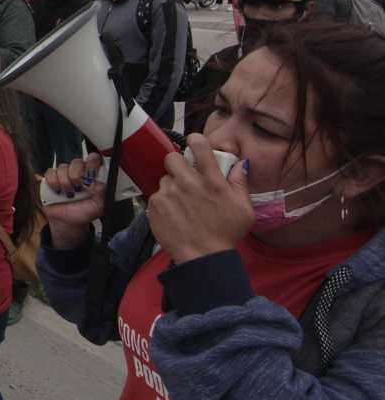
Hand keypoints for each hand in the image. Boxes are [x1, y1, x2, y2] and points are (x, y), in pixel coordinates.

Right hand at [42, 153, 107, 242]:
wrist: (67, 222)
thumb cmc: (83, 212)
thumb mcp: (99, 205)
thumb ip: (101, 192)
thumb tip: (94, 182)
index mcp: (91, 176)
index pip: (93, 159)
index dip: (91, 164)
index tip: (90, 176)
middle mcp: (78, 173)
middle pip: (77, 161)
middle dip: (76, 175)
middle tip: (77, 187)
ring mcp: (64, 175)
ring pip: (63, 167)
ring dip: (64, 182)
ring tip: (68, 193)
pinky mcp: (51, 179)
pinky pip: (50, 172)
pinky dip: (53, 182)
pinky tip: (57, 191)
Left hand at [147, 134, 251, 263]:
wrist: (203, 258)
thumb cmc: (226, 234)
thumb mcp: (244, 208)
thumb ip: (240, 182)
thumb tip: (240, 163)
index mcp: (211, 180)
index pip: (199, 144)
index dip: (195, 141)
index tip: (195, 146)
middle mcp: (188, 182)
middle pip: (172, 157)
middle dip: (177, 164)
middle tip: (184, 177)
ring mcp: (169, 193)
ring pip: (164, 178)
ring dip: (171, 186)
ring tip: (181, 203)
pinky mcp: (155, 205)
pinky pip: (156, 196)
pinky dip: (163, 203)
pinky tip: (174, 215)